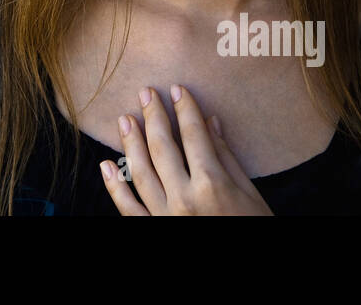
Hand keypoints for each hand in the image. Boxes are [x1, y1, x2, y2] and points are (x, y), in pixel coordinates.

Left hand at [99, 84, 272, 214]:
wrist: (244, 272)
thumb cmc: (254, 227)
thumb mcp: (250, 194)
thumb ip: (226, 157)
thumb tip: (210, 121)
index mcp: (212, 184)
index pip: (193, 135)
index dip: (185, 109)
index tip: (177, 89)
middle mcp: (185, 198)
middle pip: (162, 147)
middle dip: (153, 116)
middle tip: (145, 93)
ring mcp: (166, 216)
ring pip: (140, 172)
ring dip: (130, 143)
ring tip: (125, 119)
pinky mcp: (154, 231)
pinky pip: (128, 209)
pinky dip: (114, 188)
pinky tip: (106, 165)